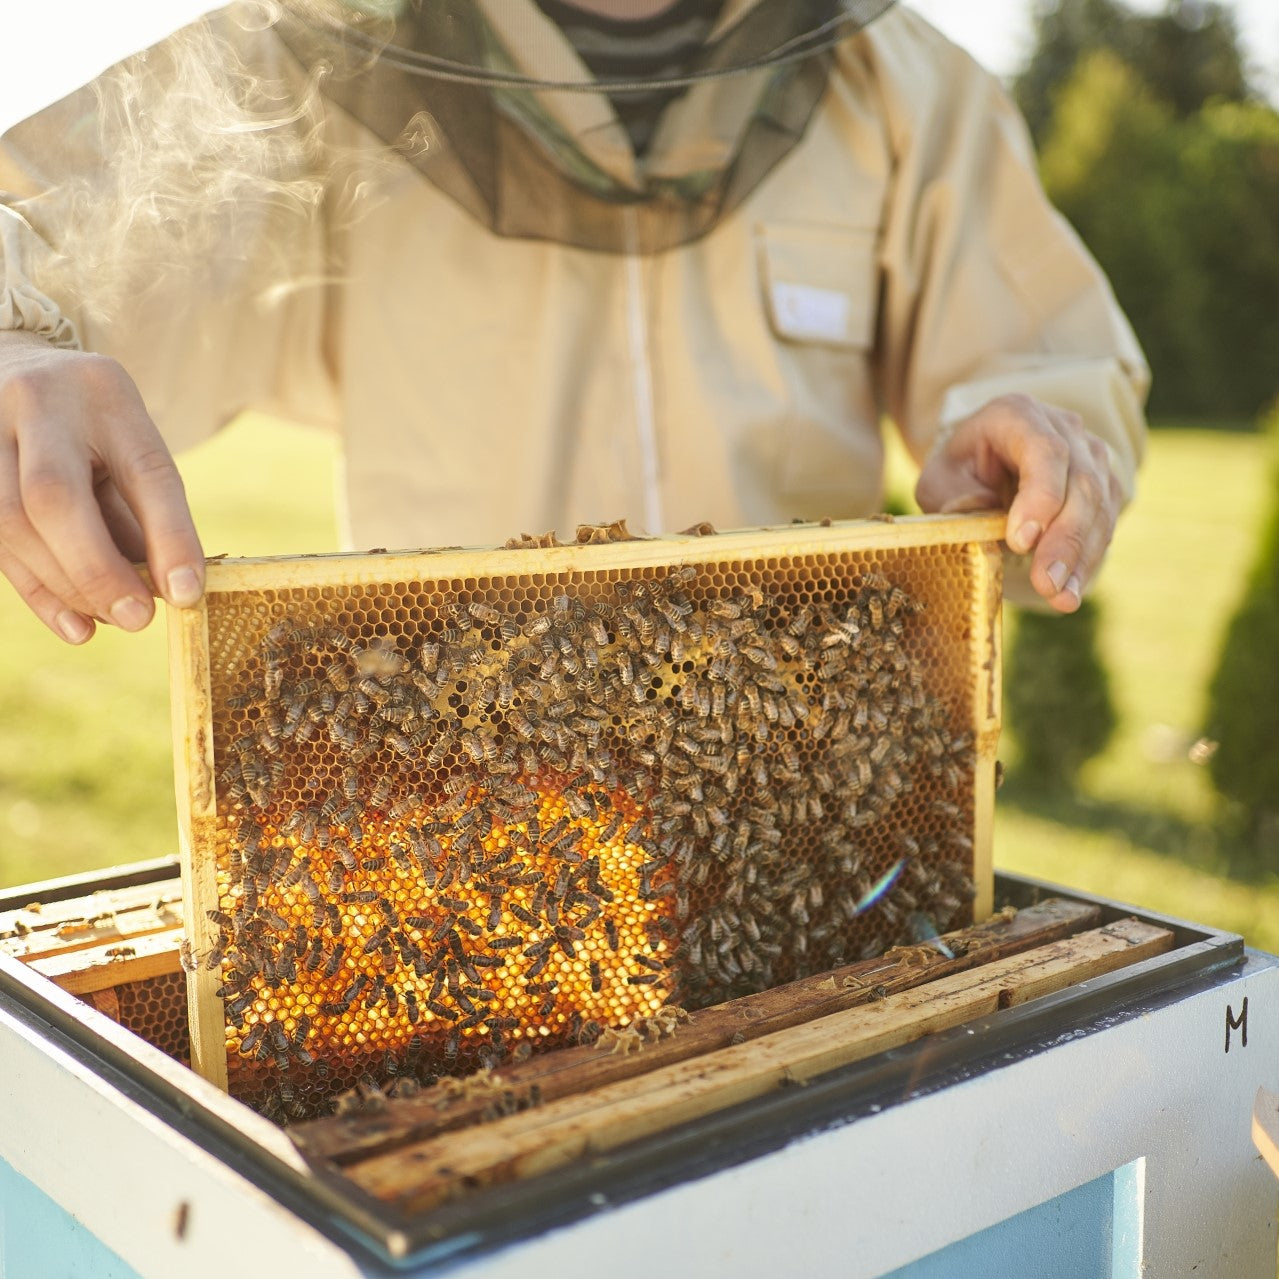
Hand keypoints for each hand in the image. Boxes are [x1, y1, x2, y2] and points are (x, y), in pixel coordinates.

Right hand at [0, 333, 203, 642]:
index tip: (186, 594)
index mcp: (107, 393)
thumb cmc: (94, 425)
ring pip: (12, 522)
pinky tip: (75, 625)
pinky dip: (38, 592)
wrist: (17, 369)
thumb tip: (166, 591)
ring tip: (108, 618)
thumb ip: (146, 513)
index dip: (170, 537)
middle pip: (54, 496)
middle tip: (137, 619)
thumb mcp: (130, 447)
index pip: (144, 470)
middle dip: (96, 569)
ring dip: (64, 585)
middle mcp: (40, 401)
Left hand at [915, 394, 1122, 612]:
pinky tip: (1070, 591)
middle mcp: (1064, 428)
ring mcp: (1090, 454)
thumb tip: (983, 515)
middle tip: (1046, 583)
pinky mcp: (1103, 484)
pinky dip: (1087, 560)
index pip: (1044, 451)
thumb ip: (954, 496)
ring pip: (1099, 506)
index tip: (1021, 542)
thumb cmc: (959, 470)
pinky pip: (1105, 523)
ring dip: (1081, 557)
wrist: (985, 461)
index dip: (1040, 497)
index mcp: (1018, 414)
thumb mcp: (939, 479)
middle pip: (1080, 482)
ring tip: (1061, 597)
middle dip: (1064, 539)